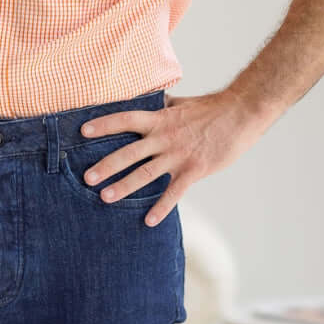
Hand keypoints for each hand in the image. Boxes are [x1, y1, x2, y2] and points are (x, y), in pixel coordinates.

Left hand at [77, 89, 274, 226]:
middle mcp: (165, 137)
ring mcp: (178, 154)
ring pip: (146, 173)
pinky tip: (149, 221)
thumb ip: (162, 107)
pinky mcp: (194, 170)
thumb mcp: (181, 104)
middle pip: (129, 152)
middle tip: (87, 178)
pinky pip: (174, 192)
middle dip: (106, 165)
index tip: (83, 131)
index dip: (104, 124)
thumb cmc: (211, 108)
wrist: (241, 113)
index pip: (125, 119)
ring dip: (125, 187)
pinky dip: (161, 208)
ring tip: (105, 198)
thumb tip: (150, 102)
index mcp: (160, 119)